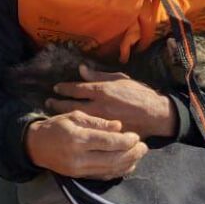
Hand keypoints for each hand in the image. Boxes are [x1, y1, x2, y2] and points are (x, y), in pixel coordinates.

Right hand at [24, 109, 147, 178]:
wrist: (36, 146)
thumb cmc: (56, 126)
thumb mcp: (74, 116)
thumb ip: (96, 122)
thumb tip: (118, 126)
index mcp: (78, 138)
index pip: (107, 142)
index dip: (125, 140)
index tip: (136, 136)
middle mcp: (79, 157)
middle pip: (112, 159)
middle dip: (131, 154)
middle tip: (144, 146)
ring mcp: (80, 170)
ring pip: (110, 170)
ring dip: (128, 164)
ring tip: (139, 155)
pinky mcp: (80, 177)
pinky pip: (103, 176)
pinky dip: (118, 172)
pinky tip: (128, 165)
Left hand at [47, 64, 178, 140]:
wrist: (156, 114)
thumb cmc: (139, 93)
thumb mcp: (120, 78)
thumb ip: (99, 76)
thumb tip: (81, 69)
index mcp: (102, 91)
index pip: (77, 89)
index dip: (64, 88)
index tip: (56, 88)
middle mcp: (99, 106)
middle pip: (72, 106)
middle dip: (58, 104)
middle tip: (48, 102)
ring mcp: (102, 122)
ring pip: (77, 119)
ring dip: (65, 116)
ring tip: (54, 114)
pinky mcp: (107, 134)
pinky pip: (89, 131)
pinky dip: (78, 128)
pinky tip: (71, 128)